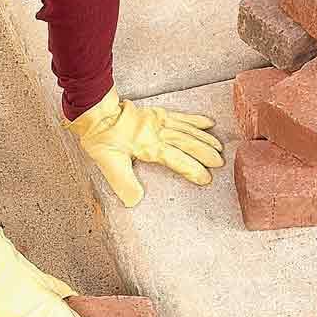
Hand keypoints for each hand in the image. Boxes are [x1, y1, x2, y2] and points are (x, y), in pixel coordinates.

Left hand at [66, 87, 224, 207]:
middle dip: (205, 153)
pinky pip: (180, 117)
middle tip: (221, 163)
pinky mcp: (157, 114)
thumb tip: (135, 202)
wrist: (95, 114)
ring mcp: (158, 122)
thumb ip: (123, 183)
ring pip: (187, 130)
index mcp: (148, 146)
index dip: (192, 169)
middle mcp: (157, 133)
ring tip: (220, 147)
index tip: (206, 179)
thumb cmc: (102, 140)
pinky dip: (195, 120)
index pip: (176, 159)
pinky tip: (209, 123)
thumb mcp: (109, 165)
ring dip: (204, 139)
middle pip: (186, 143)